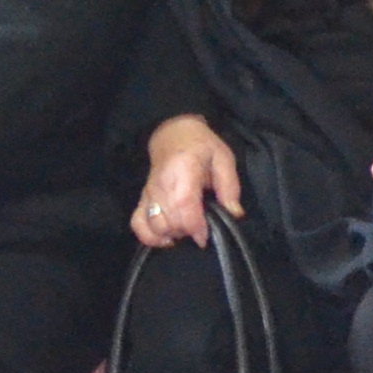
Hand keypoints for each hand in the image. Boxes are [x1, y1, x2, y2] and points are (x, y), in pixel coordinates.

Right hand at [134, 115, 244, 245]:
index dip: (195, 227)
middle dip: (187, 232)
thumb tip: (234, 213)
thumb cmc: (201, 146)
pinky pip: (137, 224)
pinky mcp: (142, 199)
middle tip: (201, 227)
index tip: (206, 237)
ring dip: (172, 235)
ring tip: (187, 230)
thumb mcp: (223, 159)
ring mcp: (148, 193)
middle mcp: (161, 185)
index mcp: (183, 171)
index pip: (184, 205)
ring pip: (154, 226)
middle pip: (169, 221)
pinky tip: (166, 238)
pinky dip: (149, 236)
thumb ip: (230, 187)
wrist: (173, 134)